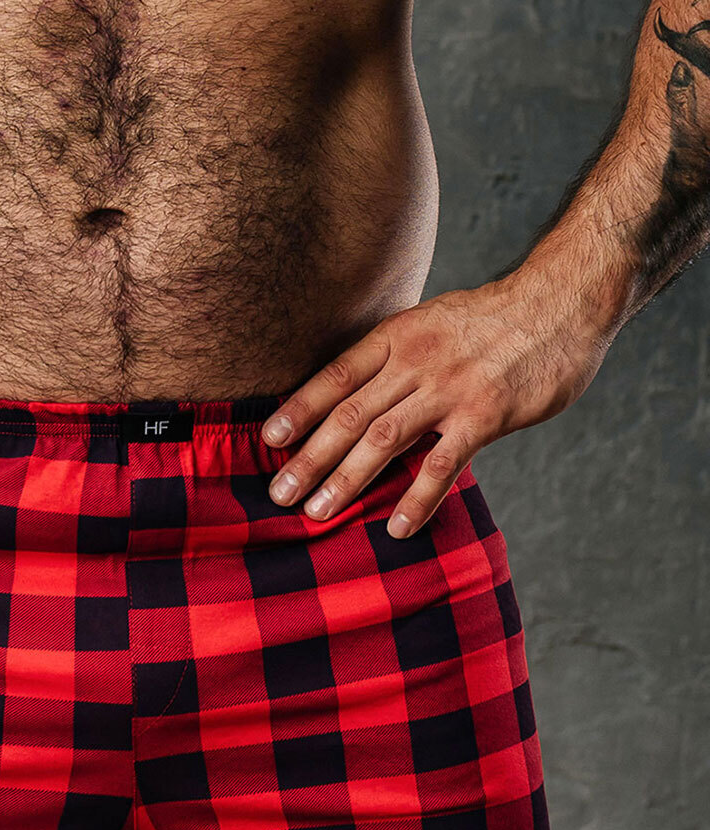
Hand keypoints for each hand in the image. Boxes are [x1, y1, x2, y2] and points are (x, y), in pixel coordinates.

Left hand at [261, 276, 609, 536]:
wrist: (561, 303)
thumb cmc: (493, 319)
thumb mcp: (432, 322)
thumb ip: (396, 356)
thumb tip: (356, 390)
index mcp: (398, 336)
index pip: (335, 375)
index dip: (299, 408)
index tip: (268, 439)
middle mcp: (416, 361)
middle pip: (350, 413)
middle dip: (310, 456)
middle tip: (279, 494)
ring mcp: (450, 388)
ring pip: (385, 439)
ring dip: (347, 479)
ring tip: (318, 513)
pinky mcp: (486, 414)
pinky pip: (444, 462)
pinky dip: (417, 496)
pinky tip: (396, 526)